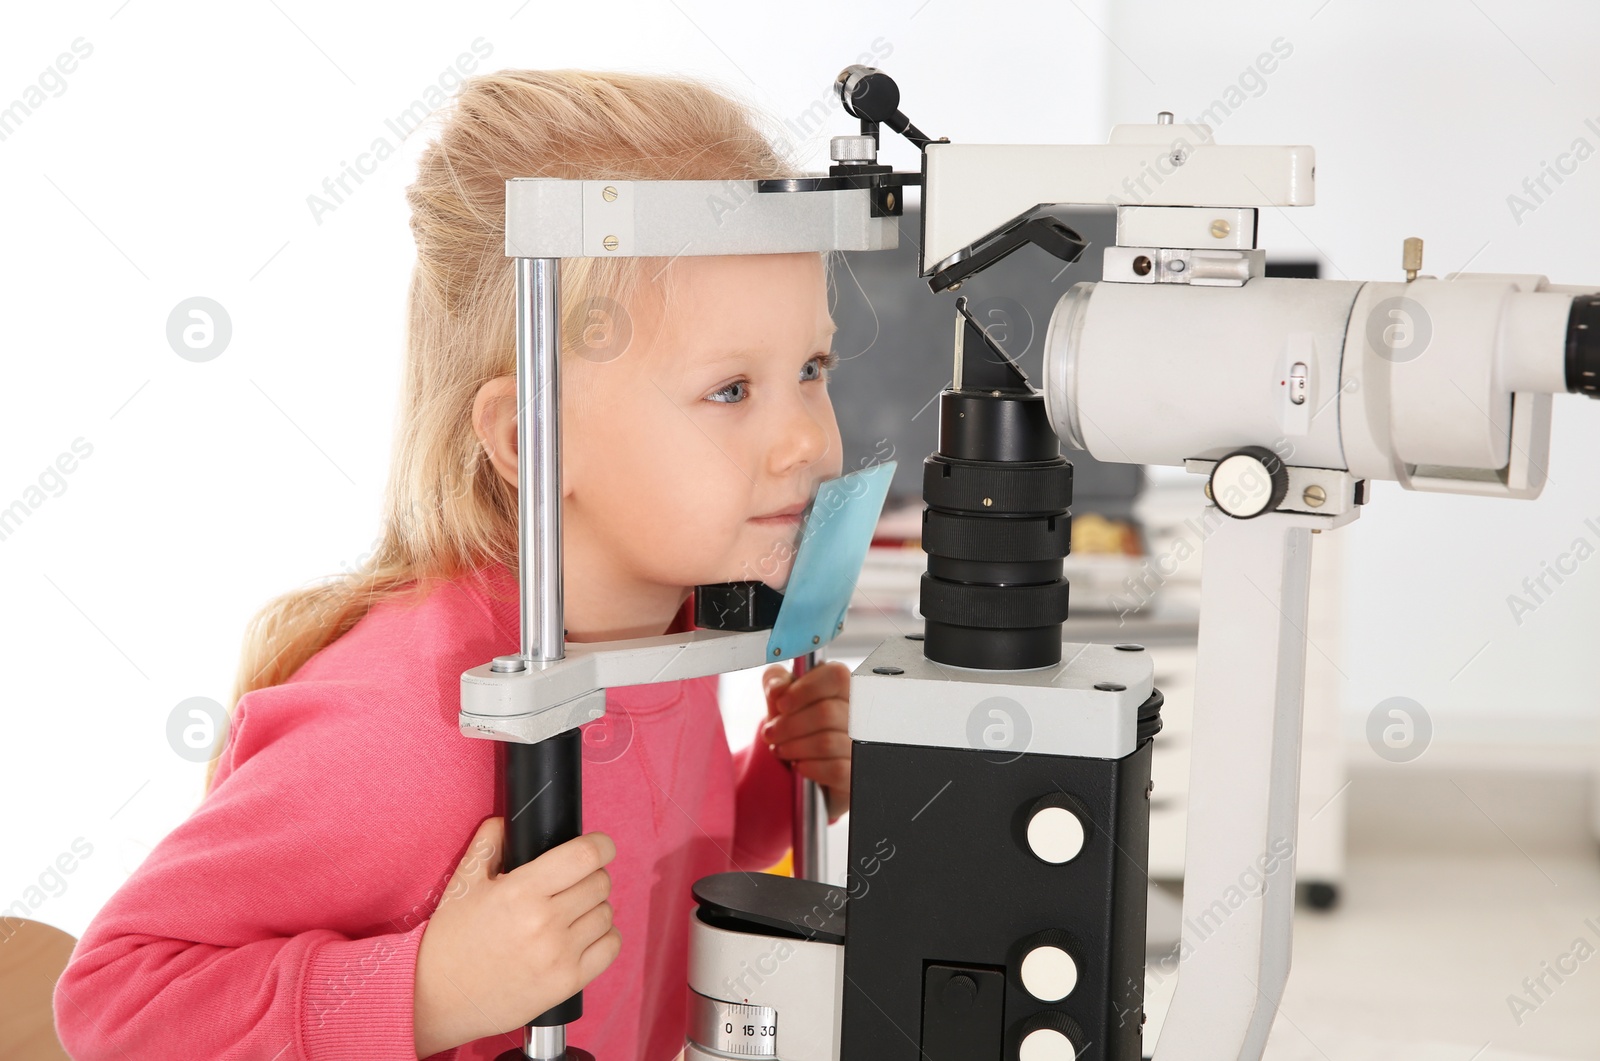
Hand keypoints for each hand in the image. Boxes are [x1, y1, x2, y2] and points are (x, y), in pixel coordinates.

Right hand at [413, 817, 620, 1055]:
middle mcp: (545, 922)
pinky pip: (610, 947)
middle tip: (572, 882)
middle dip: (591, 875)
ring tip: (571, 910)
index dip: (600, 845)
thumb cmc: (449, 942)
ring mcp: (559, 955)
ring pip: (606, 913)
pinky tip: (582, 935)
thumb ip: (488, 843)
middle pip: (600, 882)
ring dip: (594, 906)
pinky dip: (603, 936)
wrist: (438, 1002)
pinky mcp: (567, 983)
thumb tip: (508, 821)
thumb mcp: (462, 884)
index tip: (599, 846)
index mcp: (521, 892)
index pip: (585, 856)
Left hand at [761, 660, 850, 822]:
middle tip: (770, 733)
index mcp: (844, 688)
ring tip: (780, 749)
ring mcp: (861, 744)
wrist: (803, 762)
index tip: (781, 703)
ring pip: (826, 742)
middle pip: (826, 713)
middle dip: (789, 725)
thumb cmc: (796, 723)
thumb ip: (775, 681)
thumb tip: (778, 687)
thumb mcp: (782, 699)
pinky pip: (835, 769)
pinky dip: (809, 767)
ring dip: (794, 747)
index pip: (836, 676)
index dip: (805, 689)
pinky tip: (798, 765)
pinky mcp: (856, 772)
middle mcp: (859, 714)